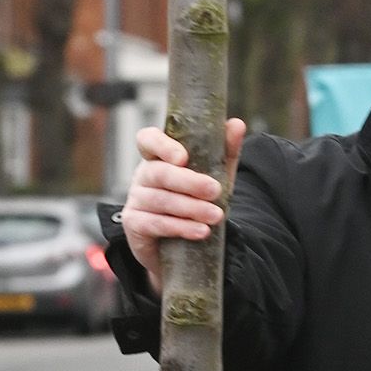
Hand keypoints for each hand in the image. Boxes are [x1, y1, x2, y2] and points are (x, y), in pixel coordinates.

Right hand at [117, 119, 244, 295]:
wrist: (181, 245)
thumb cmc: (195, 200)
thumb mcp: (214, 176)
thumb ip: (224, 151)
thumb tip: (236, 124)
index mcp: (158, 157)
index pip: (148, 139)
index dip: (161, 145)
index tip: (183, 157)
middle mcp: (143, 175)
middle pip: (159, 172)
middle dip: (189, 182)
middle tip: (215, 190)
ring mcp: (136, 199)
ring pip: (160, 200)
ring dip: (191, 208)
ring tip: (216, 215)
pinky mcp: (134, 224)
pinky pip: (155, 223)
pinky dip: (180, 227)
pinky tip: (201, 231)